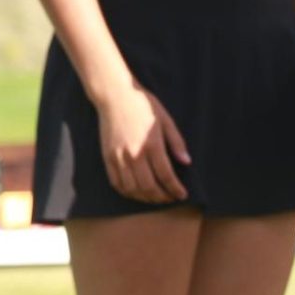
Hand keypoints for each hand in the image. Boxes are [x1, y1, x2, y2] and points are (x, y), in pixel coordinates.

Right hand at [95, 79, 190, 203]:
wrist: (115, 96)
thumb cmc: (143, 105)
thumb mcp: (165, 119)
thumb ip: (176, 142)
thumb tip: (186, 162)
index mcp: (152, 144)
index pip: (166, 175)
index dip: (175, 188)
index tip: (182, 194)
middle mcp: (134, 154)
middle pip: (149, 187)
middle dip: (162, 197)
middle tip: (171, 198)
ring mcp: (119, 158)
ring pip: (133, 189)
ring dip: (146, 198)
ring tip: (156, 198)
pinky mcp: (108, 158)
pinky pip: (117, 184)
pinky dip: (128, 193)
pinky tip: (137, 193)